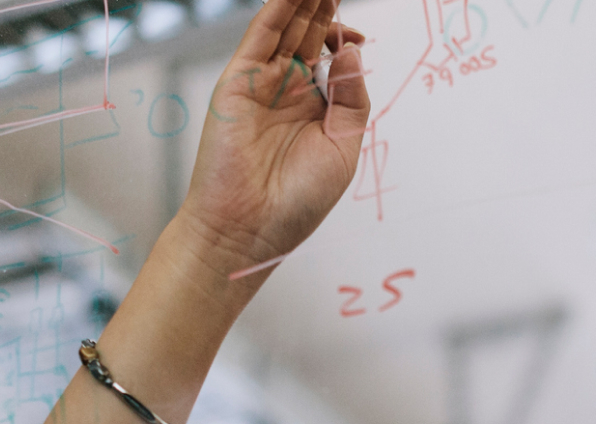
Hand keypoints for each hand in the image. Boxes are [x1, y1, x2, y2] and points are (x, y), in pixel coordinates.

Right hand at [175, 0, 370, 275]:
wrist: (249, 229)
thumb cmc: (296, 202)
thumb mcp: (343, 147)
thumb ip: (352, 98)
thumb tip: (352, 50)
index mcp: (316, 110)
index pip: (332, 59)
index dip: (345, 40)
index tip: (357, 36)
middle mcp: (288, 92)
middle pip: (309, 35)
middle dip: (324, 8)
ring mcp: (262, 84)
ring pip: (286, 29)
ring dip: (302, 1)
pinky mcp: (237, 83)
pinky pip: (260, 36)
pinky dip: (276, 10)